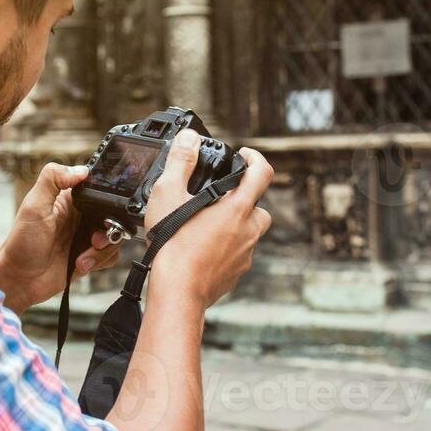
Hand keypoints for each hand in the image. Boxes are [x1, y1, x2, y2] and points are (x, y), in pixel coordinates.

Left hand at [0, 162, 121, 314]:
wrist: (20, 279)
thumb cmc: (21, 242)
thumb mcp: (34, 205)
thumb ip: (53, 179)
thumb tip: (81, 169)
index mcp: (70, 200)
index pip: (100, 192)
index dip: (108, 202)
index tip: (104, 214)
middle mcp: (81, 217)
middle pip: (113, 216)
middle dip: (109, 230)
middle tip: (94, 240)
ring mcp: (86, 237)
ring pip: (115, 237)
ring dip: (102, 250)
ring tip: (82, 257)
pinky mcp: (90, 257)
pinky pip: (110, 256)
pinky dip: (100, 261)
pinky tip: (80, 264)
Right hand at [145, 129, 272, 309]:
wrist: (176, 292)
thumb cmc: (172, 245)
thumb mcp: (169, 194)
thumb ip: (181, 162)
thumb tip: (189, 139)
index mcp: (238, 209)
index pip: (262, 173)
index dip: (255, 159)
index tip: (244, 156)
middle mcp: (248, 232)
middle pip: (257, 207)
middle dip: (243, 199)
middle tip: (219, 199)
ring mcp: (244, 256)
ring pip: (247, 233)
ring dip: (233, 226)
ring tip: (205, 225)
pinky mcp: (235, 275)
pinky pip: (236, 256)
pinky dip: (224, 250)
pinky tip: (201, 249)